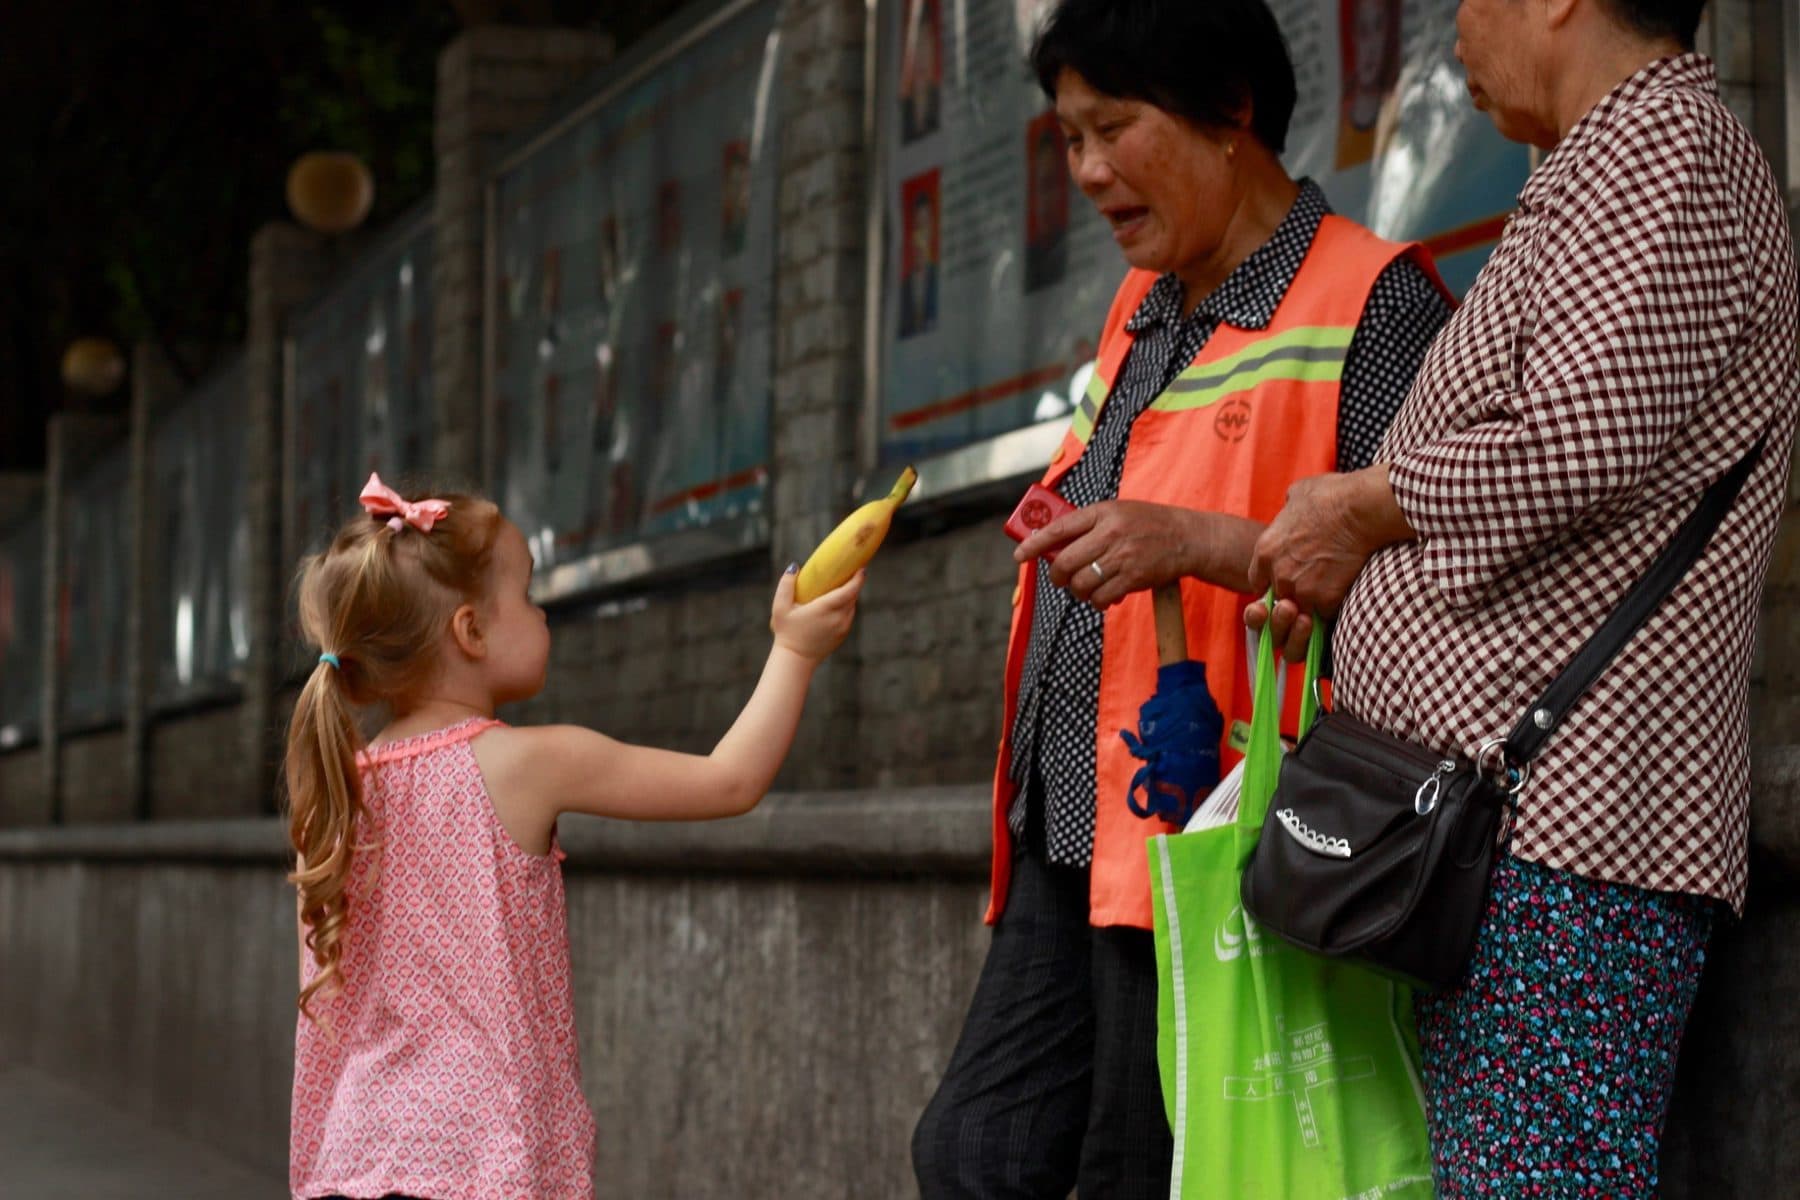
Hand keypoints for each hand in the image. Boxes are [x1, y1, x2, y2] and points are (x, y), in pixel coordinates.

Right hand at [770, 566, 862, 660]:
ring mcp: (842, 628)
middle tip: (851, 570)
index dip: (858, 578)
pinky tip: (839, 602)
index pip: (849, 591)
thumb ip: (786, 585)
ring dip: (850, 596)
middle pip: (853, 596)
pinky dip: (847, 607)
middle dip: (854, 583)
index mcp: (825, 609)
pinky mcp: (843, 635)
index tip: (861, 568)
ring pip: (852, 606)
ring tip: (843, 585)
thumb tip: (794, 567)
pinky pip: (849, 616)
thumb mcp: (780, 607)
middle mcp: (838, 618)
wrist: (795, 659)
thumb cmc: (786, 632)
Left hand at [1014, 500, 1198, 608]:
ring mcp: (1122, 556)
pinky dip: (1098, 601)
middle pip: (1065, 562)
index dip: (1034, 544)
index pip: (1059, 528)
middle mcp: (1110, 533)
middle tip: (1061, 579)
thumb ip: (1088, 525)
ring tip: (1086, 588)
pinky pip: (1101, 597)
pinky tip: (1105, 596)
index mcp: (1103, 512)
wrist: (1187, 538)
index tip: (1019, 555)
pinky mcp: (1133, 578)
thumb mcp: (1117, 513)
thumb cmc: (1148, 524)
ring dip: (1079, 591)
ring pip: (1081, 583)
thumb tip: (1054, 547)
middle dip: (1058, 576)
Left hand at [1245, 466, 1411, 659]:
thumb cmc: (1330, 496)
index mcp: (1265, 551)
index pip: (1257, 582)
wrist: (1359, 509)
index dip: (1271, 583)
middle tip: (1312, 585)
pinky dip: (1333, 608)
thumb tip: (1291, 509)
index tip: (1285, 580)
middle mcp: (1278, 574)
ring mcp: (1301, 590)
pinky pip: (1325, 614)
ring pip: (1300, 611)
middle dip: (1292, 594)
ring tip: (1328, 591)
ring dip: (1312, 605)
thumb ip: (1286, 512)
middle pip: (1278, 598)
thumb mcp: (1296, 496)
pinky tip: (1343, 594)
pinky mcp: (1325, 599)